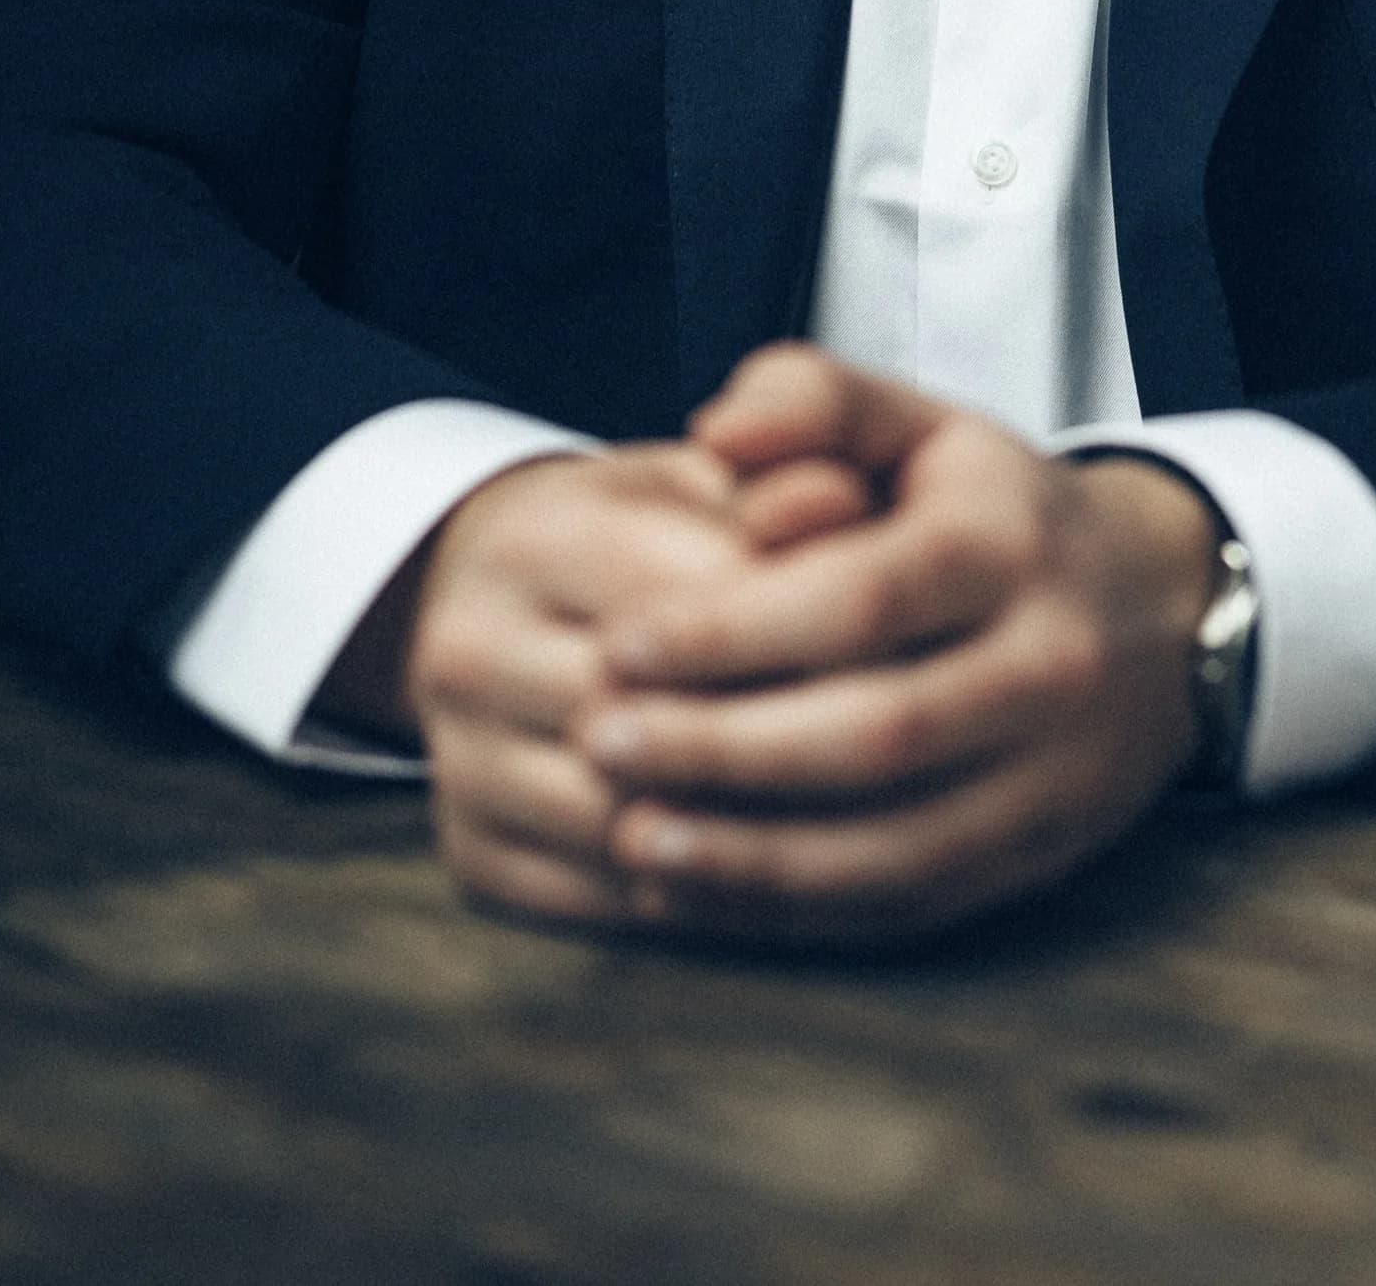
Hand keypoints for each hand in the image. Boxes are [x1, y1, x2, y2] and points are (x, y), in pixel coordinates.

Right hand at [387, 441, 872, 924]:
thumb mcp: (706, 480)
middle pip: (653, 722)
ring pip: (626, 823)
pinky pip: (597, 899)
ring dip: (745, 836)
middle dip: (785, 742)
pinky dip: (697, 897)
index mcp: (534, 536)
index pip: (692, 602)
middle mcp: (467, 648)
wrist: (509, 600)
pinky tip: (782, 873)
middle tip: (909, 761)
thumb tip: (842, 501)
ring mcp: (459, 760)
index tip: (916, 649)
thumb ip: (781, 475)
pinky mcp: (470, 853)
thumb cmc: (644, 530)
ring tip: (863, 828)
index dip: (813, 628)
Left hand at [575, 346, 1220, 949]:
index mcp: (1011, 545)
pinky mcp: (1036, 859)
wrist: (1154, 610)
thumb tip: (716, 434)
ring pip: (893, 843)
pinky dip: (793, 912)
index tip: (618, 643)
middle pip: (876, 732)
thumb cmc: (993, 510)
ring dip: (749, 856)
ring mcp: (1053, 777)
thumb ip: (812, 399)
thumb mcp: (921, 424)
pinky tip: (697, 892)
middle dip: (723, 748)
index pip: (864, 599)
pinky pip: (905, 903)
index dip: (734, 630)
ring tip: (627, 836)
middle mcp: (1050, 665)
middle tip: (598, 740)